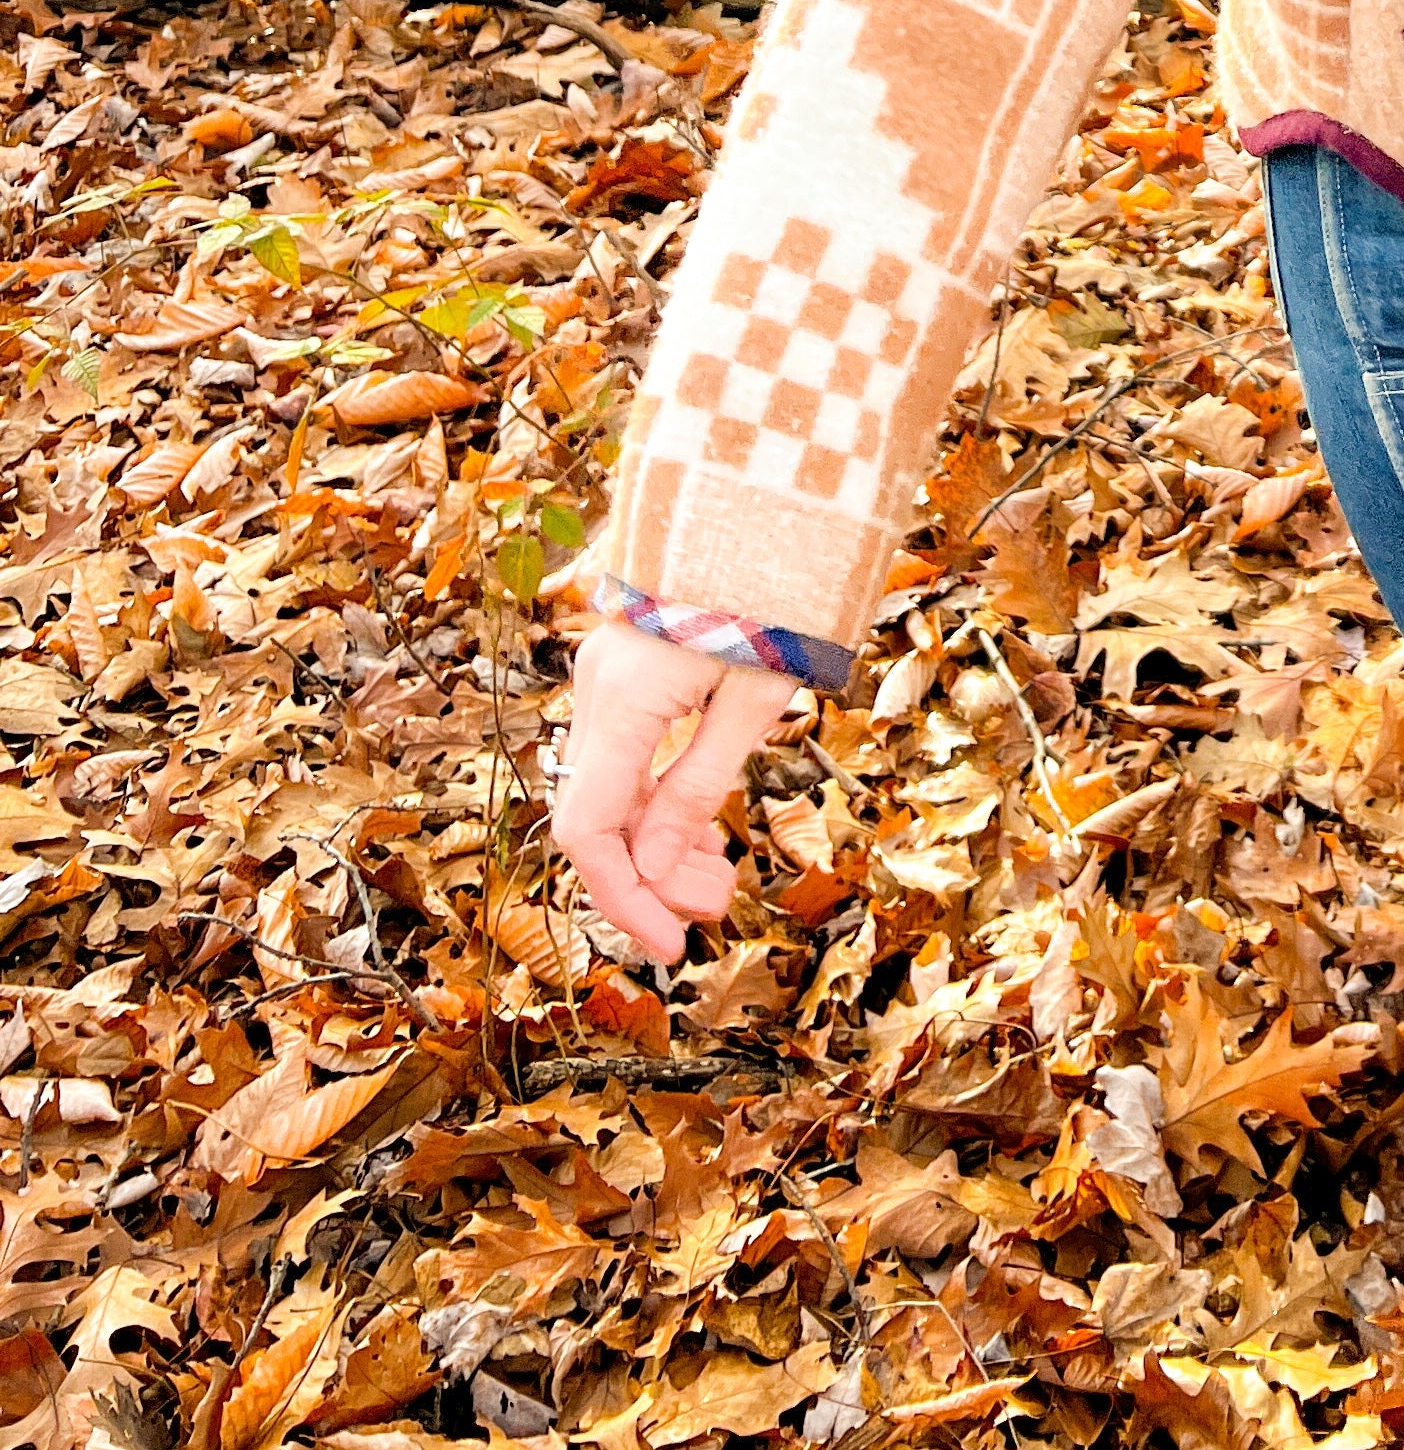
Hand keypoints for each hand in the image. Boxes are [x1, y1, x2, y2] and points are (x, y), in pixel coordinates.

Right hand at [551, 617, 800, 962]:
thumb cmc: (770, 595)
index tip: (668, 947)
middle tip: (713, 911)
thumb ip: (698, 786)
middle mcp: (599, 693)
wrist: (766, 502)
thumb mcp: (750, 700)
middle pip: (600, 815)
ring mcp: (611, 680)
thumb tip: (655, 872)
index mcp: (621, 703)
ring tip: (718, 878)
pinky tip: (701, 829)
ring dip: (658, 841)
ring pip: (615, 788)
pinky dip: (661, 798)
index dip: (622, 899)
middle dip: (651, 876)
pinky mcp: (631, 671)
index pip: (587, 831)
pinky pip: (632, 756)